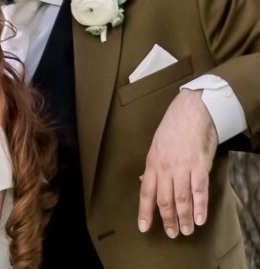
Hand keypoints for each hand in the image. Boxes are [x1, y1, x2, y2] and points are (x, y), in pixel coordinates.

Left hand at [138, 89, 217, 237]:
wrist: (191, 111)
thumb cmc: (173, 127)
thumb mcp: (156, 145)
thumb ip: (153, 165)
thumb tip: (147, 180)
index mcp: (152, 162)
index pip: (146, 192)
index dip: (145, 211)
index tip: (144, 227)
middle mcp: (165, 168)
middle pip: (164, 200)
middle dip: (167, 220)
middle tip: (172, 233)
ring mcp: (183, 168)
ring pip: (182, 200)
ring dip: (184, 218)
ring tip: (186, 231)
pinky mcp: (200, 166)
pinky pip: (199, 191)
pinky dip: (200, 208)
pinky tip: (200, 219)